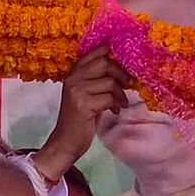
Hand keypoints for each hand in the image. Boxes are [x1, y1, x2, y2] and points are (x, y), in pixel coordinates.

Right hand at [32, 46, 129, 182]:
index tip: (125, 62)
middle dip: (121, 74)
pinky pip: (109, 98)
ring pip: (110, 82)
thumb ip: (98, 80)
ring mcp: (77, 91)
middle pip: (105, 63)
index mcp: (73, 74)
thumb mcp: (88, 95)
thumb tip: (123, 68)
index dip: (111, 53)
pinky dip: (116, 105)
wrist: (66, 142)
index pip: (94, 53)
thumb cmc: (81, 119)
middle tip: (128, 85)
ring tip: (120, 103)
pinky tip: (114, 111)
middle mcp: (73, 79)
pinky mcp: (83, 104)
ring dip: (120, 94)